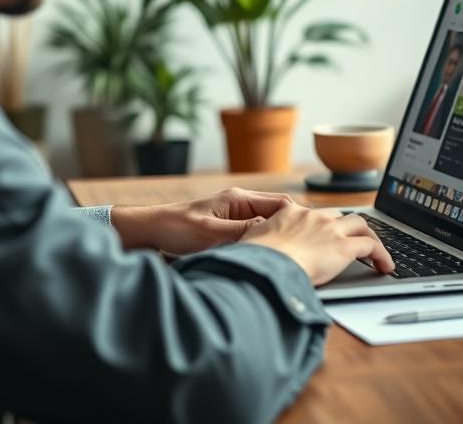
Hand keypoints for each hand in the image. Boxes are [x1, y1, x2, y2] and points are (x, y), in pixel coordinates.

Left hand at [110, 188, 293, 254]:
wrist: (150, 232)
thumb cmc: (176, 228)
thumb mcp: (211, 233)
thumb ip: (241, 233)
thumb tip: (271, 237)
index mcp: (239, 199)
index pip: (281, 204)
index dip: (299, 218)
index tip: (312, 233)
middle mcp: (240, 206)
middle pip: (278, 216)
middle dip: (293, 231)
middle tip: (308, 248)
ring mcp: (234, 219)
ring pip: (267, 229)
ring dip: (277, 241)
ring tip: (293, 257)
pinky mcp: (227, 233)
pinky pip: (254, 238)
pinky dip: (263, 248)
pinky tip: (269, 262)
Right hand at [241, 206, 393, 285]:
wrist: (266, 263)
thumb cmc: (254, 258)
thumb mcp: (252, 240)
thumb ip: (259, 238)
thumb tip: (254, 247)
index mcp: (290, 213)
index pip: (311, 213)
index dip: (320, 223)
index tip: (323, 232)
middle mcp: (313, 216)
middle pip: (339, 214)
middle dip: (348, 226)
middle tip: (353, 239)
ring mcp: (330, 229)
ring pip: (360, 224)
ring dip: (369, 236)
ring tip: (375, 252)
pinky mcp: (344, 247)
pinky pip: (371, 246)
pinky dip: (381, 255)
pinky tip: (385, 267)